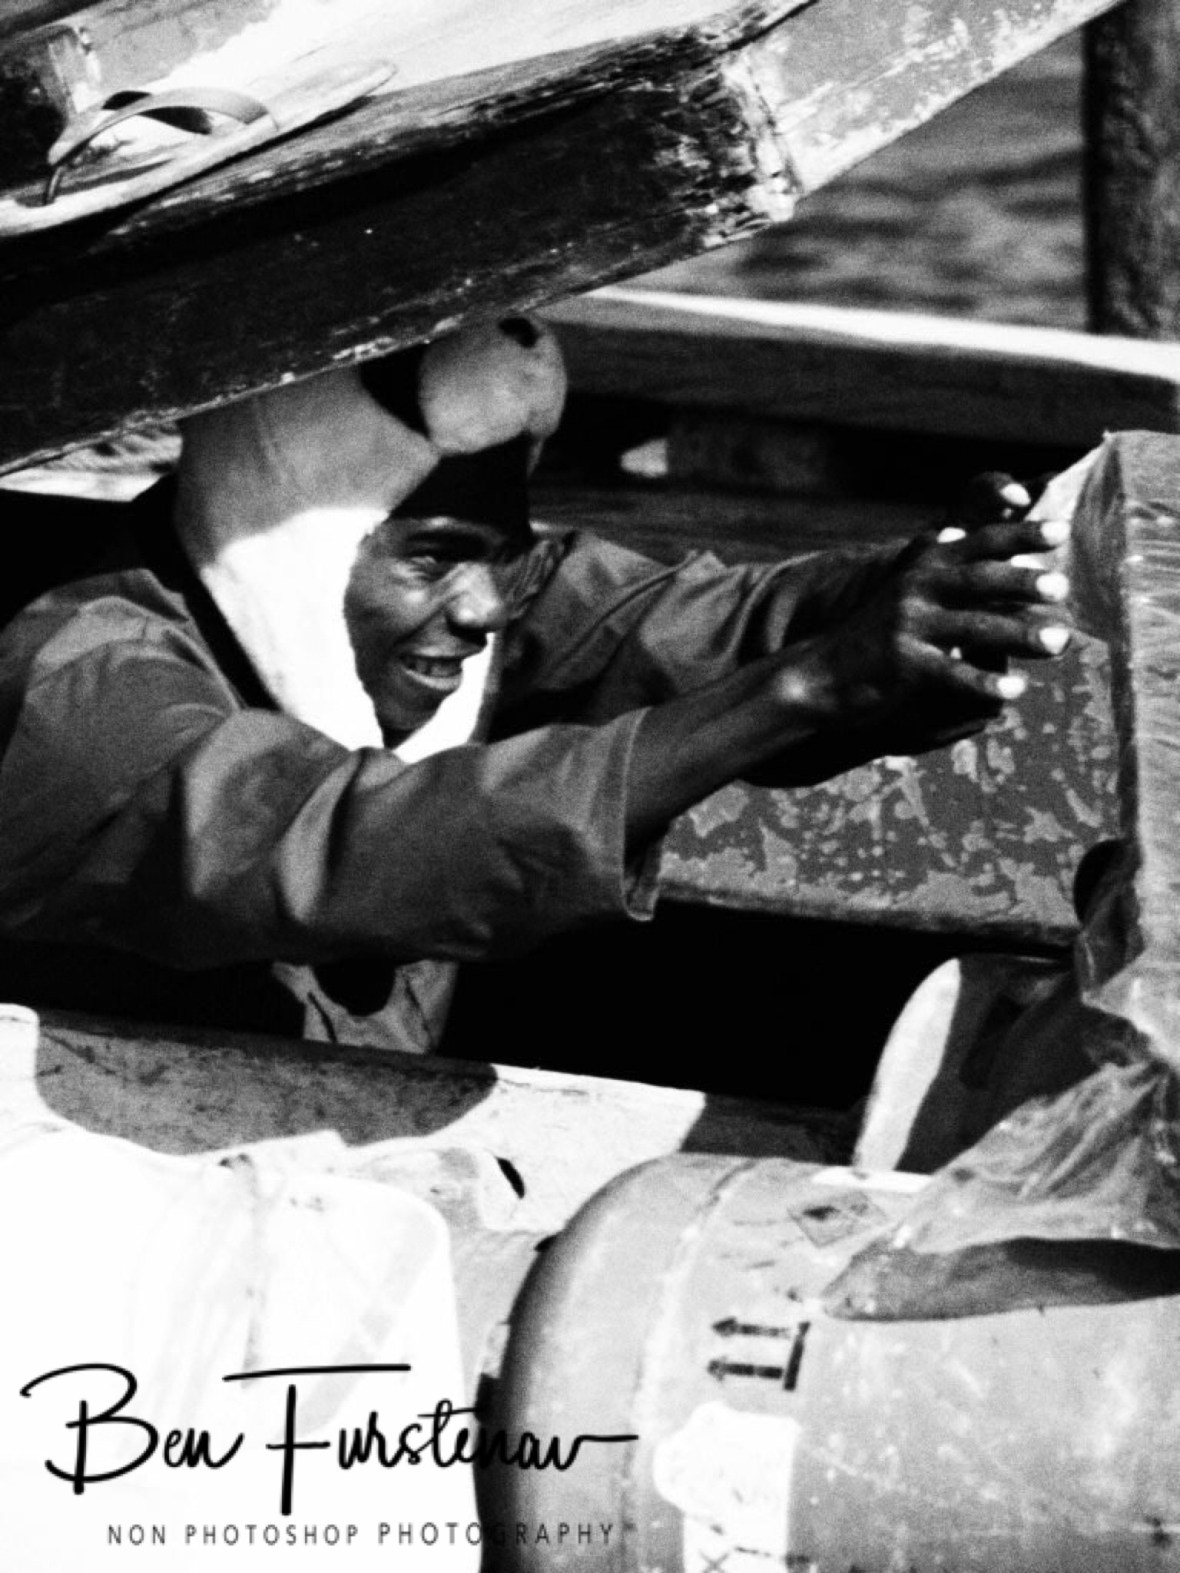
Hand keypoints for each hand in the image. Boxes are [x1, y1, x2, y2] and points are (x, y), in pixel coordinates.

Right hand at [781, 474, 1071, 762]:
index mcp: (922, 567)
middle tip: (1064, 586)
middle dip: (1024, 580)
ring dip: (1021, 632)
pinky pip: (954, 673)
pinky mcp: (904, 665)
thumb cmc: (871, 636)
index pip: (978, 543)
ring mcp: (909, 626)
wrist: (819, 675)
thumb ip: (928, 564)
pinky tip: (1015, 690)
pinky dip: (985, 682)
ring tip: (1060, 641)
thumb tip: (953, 531)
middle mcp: (916, 589)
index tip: (1061, 531)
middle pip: (980, 579)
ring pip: (976, 626)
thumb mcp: (898, 591)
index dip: (1020, 534)